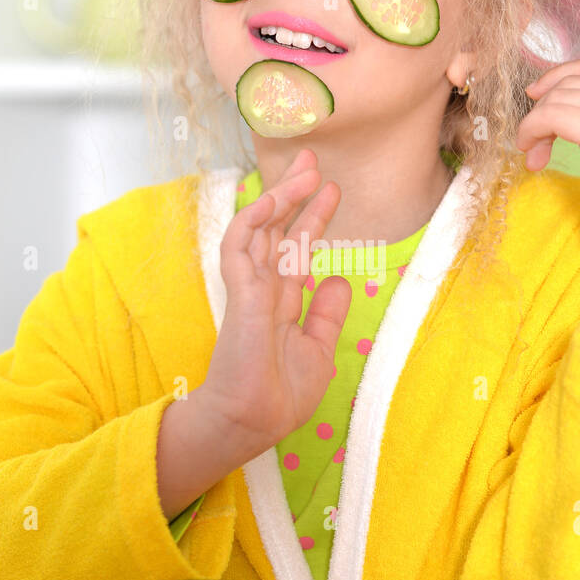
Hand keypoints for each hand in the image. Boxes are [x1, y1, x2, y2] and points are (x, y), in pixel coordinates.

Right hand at [202, 147, 351, 454]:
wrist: (253, 421)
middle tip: (311, 158)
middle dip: (294, 192)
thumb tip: (339, 280)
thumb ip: (326, 314)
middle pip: (278, 229)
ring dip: (281, 196)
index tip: (331, 189)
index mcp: (281, 301)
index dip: (312, 217)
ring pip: (260, 228)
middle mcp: (264, 289)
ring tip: (306, 169)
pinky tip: (274, 198)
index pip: (296, 248)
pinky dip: (255, 218)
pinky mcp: (240, 292)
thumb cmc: (279, 395)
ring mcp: (250, 288)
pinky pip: (241, 245)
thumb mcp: (318, 350)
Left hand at [517, 56, 579, 254]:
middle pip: (573, 81)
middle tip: (532, 142)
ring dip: (535, 124)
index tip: (537, 99)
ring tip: (534, 155)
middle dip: (543, 107)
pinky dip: (532, 130)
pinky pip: (552, 115)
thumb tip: (572, 112)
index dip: (558, 79)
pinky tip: (532, 154)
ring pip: (559, 97)